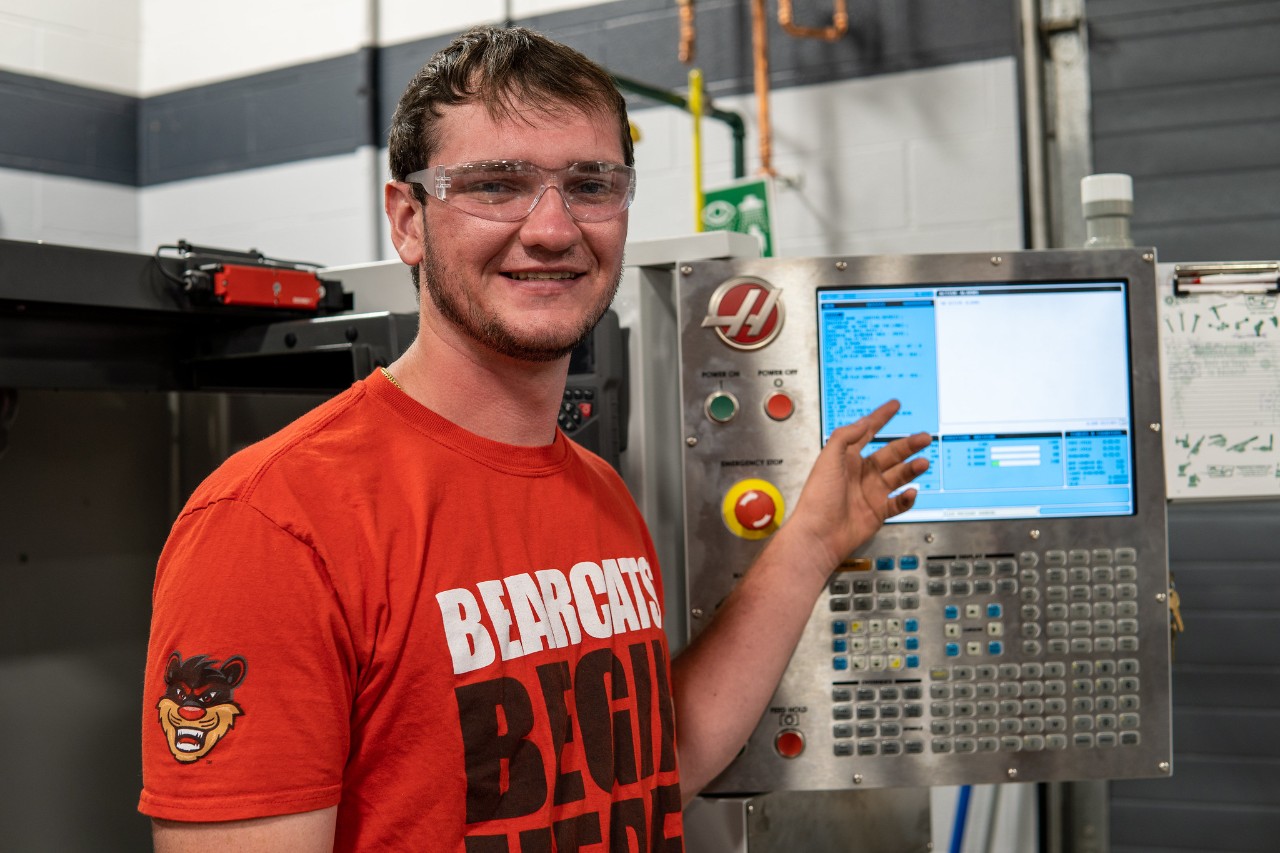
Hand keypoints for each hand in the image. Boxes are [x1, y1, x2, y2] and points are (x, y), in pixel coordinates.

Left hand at [781, 400, 930, 580]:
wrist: (819, 534)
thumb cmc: (818, 497)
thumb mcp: (829, 457)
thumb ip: (846, 436)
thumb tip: (864, 422)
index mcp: (847, 458)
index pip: (867, 432)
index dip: (881, 418)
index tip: (894, 406)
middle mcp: (860, 474)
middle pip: (890, 454)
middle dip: (908, 445)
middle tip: (924, 437)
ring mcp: (870, 493)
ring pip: (898, 476)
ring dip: (912, 469)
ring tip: (923, 463)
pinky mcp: (877, 512)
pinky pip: (898, 503)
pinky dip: (907, 498)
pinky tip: (911, 492)